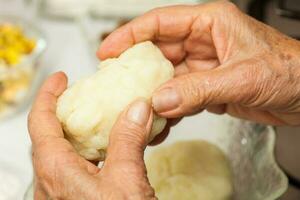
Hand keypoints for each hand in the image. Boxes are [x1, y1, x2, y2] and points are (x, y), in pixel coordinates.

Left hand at [28, 72, 155, 199]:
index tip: (60, 79)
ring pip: (61, 155)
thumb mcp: (126, 179)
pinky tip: (106, 154)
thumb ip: (129, 141)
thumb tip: (137, 109)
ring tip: (95, 122)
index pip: (40, 122)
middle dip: (63, 113)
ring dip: (76, 135)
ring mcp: (60, 194)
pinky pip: (73, 170)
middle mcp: (50, 184)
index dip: (48, 94)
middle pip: (49, 137)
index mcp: (56, 171)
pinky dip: (86, 154)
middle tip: (78, 98)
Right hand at [98, 0, 299, 125]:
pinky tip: (161, 123)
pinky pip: (180, 98)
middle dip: (137, 71)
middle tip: (116, 87)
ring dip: (153, 96)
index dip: (129, 36)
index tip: (107, 51)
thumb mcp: (242, 76)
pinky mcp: (206, 87)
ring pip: (167, 79)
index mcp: (209, 24)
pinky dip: (170, 111)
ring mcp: (203, 66)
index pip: (159, 23)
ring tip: (136, 111)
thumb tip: (162, 99)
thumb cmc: (290, 70)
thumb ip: (199, 88)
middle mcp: (202, 42)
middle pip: (158, 53)